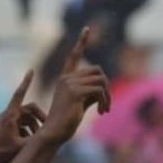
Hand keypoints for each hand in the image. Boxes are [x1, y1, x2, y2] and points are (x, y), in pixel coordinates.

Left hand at [0, 69, 46, 162]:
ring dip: (33, 127)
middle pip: (28, 110)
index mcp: (10, 116)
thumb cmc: (0, 154)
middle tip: (47, 127)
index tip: (31, 70)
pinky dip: (27, 132)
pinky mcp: (5, 128)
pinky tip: (27, 144)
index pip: (20, 94)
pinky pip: (20, 125)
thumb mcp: (22, 147)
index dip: (26, 82)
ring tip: (36, 140)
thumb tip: (52, 135)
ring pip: (25, 119)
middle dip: (39, 118)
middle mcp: (7, 116)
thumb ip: (37, 140)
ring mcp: (6, 122)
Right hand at [38, 28, 110, 146]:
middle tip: (106, 104)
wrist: (54, 133)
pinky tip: (102, 112)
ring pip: (101, 80)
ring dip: (108, 96)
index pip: (74, 56)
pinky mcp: (75, 92)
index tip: (87, 28)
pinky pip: (100, 90)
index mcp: (65, 78)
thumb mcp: (81, 103)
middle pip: (97, 70)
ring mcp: (70, 83)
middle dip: (106, 87)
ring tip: (104, 110)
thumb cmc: (67, 121)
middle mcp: (66, 78)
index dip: (81, 41)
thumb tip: (104, 86)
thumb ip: (91, 91)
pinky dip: (105, 101)